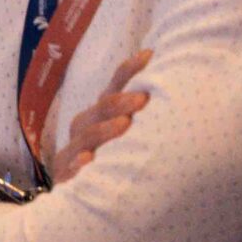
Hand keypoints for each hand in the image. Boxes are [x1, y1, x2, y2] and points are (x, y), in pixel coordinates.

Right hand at [46, 49, 151, 184]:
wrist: (74, 186)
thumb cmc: (108, 156)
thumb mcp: (122, 132)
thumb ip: (140, 115)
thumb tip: (176, 91)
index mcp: (101, 112)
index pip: (115, 85)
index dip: (130, 70)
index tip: (149, 55)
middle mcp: (86, 124)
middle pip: (102, 107)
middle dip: (121, 101)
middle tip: (143, 98)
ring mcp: (75, 147)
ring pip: (88, 134)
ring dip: (105, 128)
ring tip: (124, 124)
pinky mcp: (65, 171)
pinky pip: (70, 165)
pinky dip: (78, 161)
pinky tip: (88, 158)